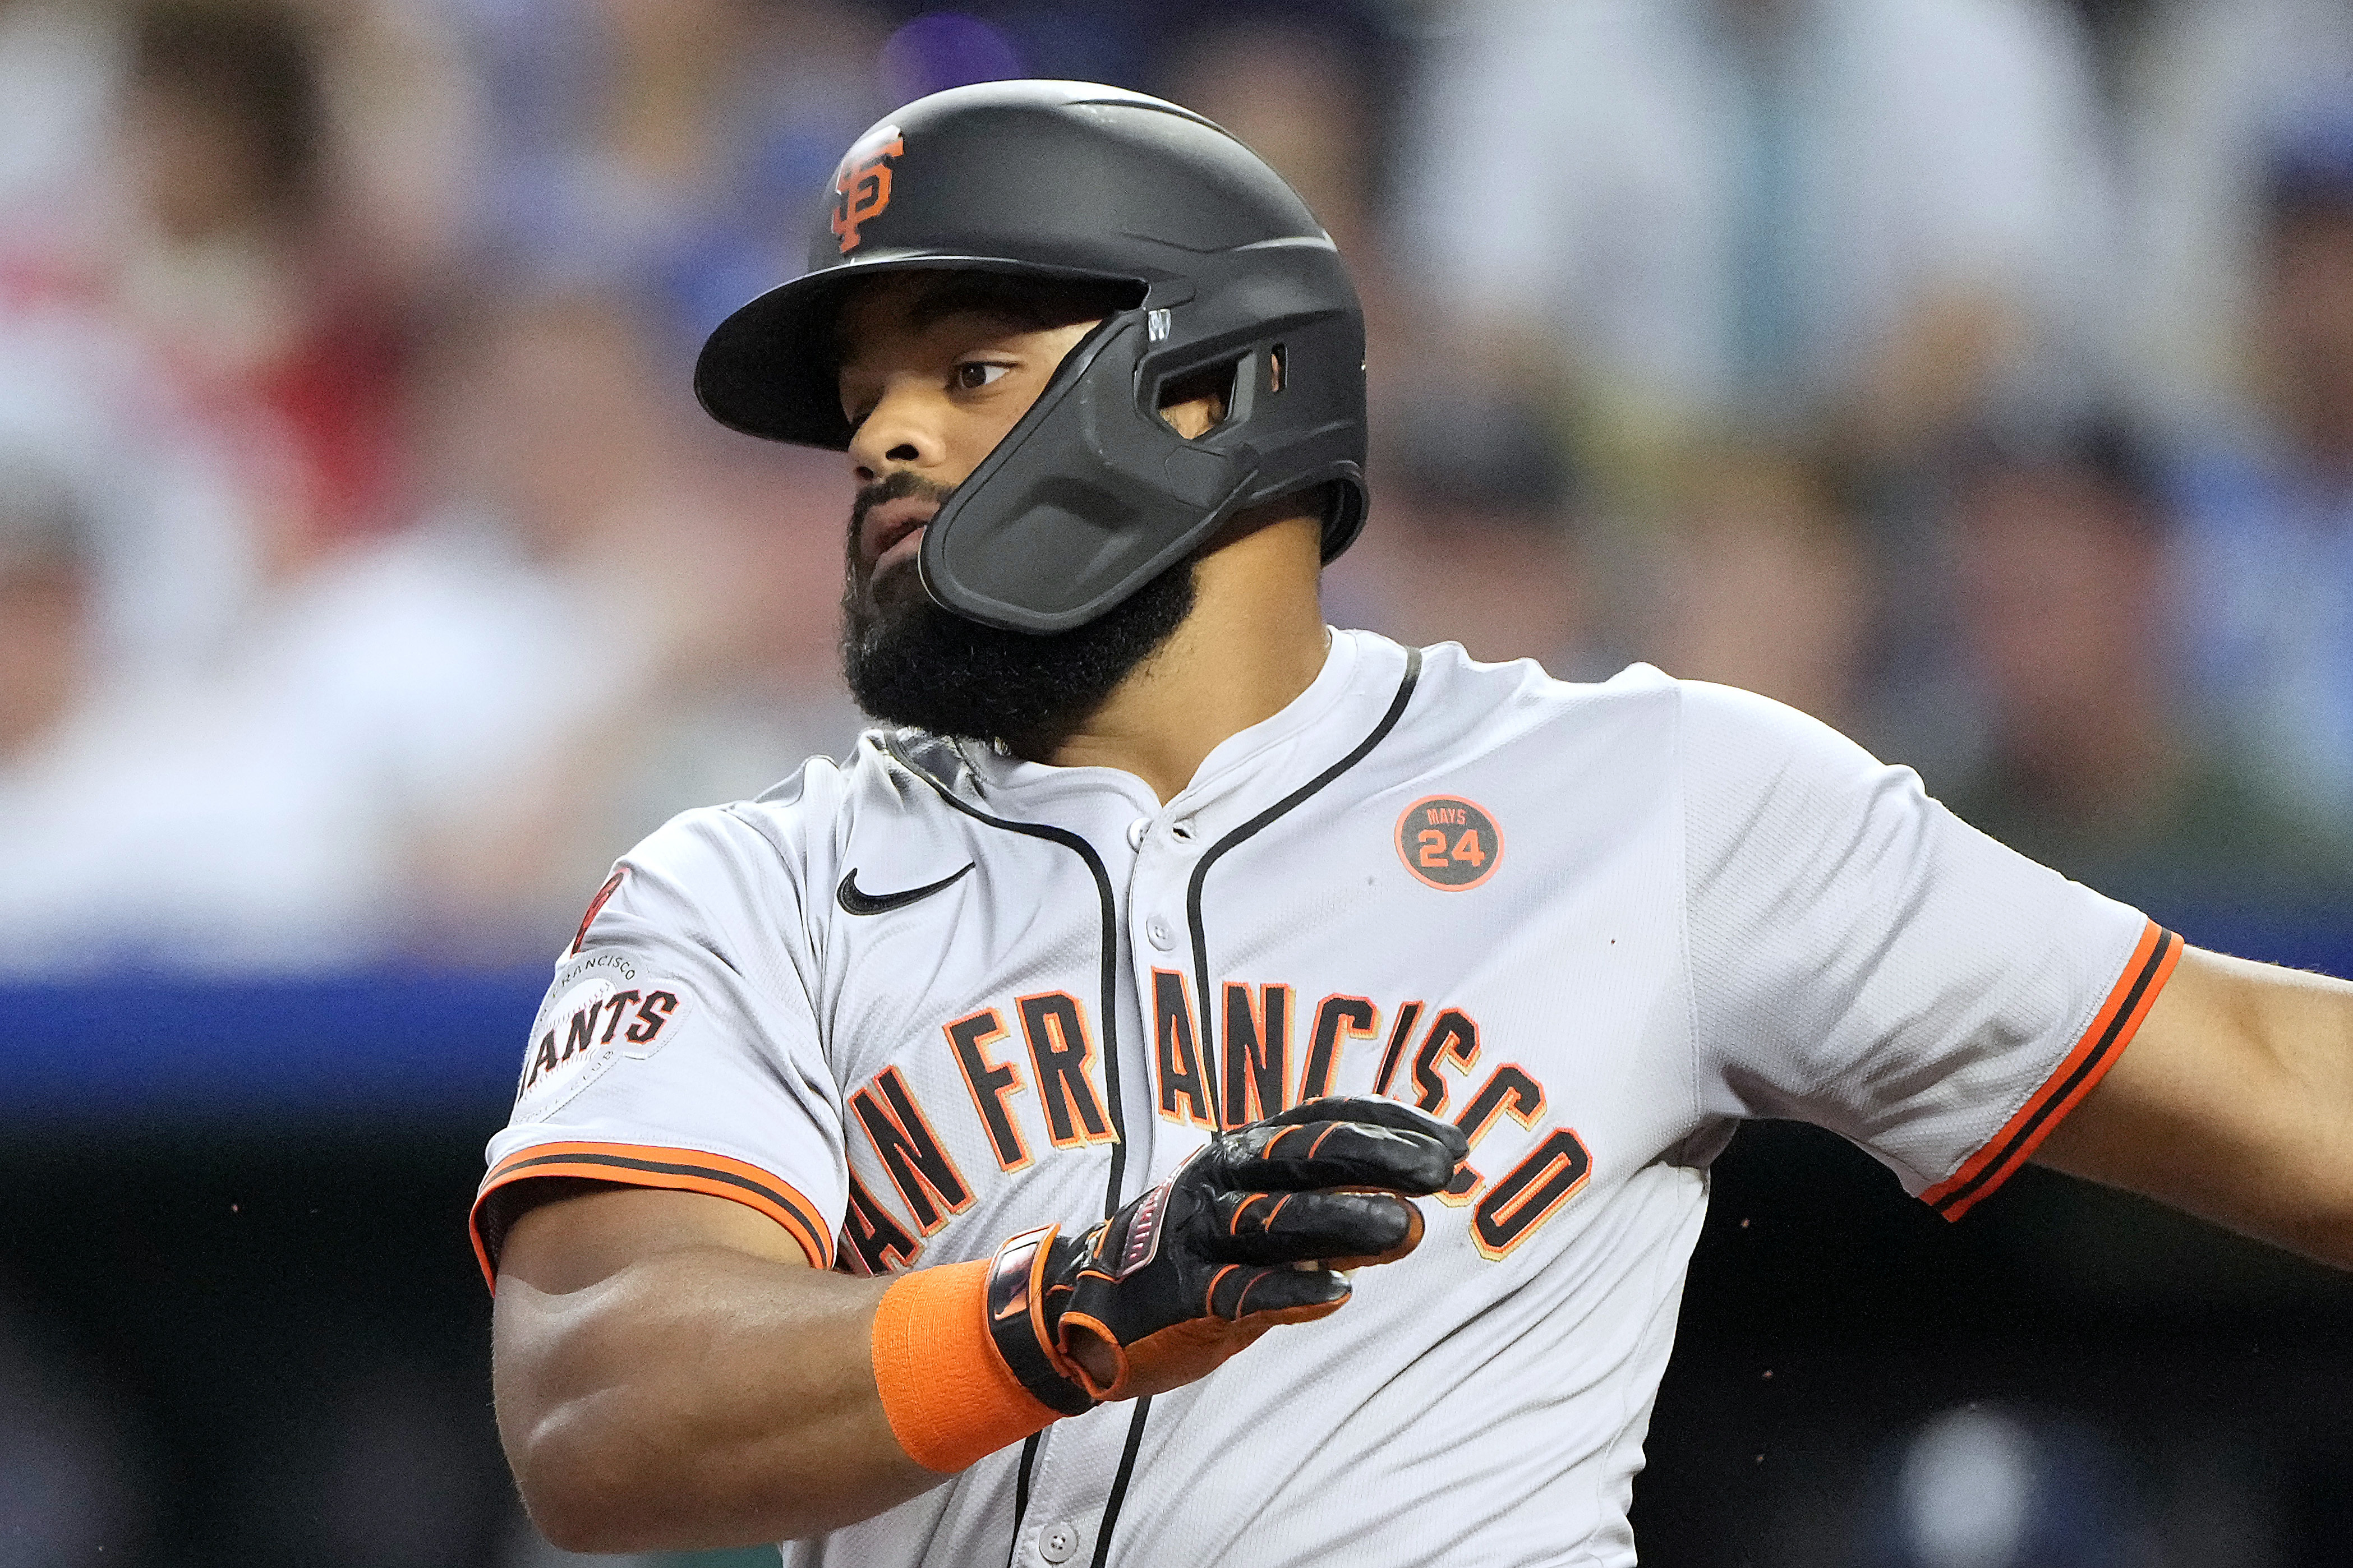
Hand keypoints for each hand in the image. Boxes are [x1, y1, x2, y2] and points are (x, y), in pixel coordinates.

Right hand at [984, 1097, 1467, 1406]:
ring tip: (1407, 1229)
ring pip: (1276, 1219)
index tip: (1451, 1142)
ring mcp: (1200, 1233)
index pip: (1323, 1116)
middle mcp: (1222, 1178)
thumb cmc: (1198, 1258)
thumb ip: (1334, 1217)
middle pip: (1305, 1155)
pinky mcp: (1183, 1292)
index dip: (1390, 1123)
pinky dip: (1288, 1290)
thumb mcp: (1266, 1226)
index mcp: (1244, 1149)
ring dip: (1344, 1220)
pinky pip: (1240, 1290)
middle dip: (1377, 1157)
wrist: (1088, 1308)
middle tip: (1440, 1172)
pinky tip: (1337, 1294)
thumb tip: (1416, 1215)